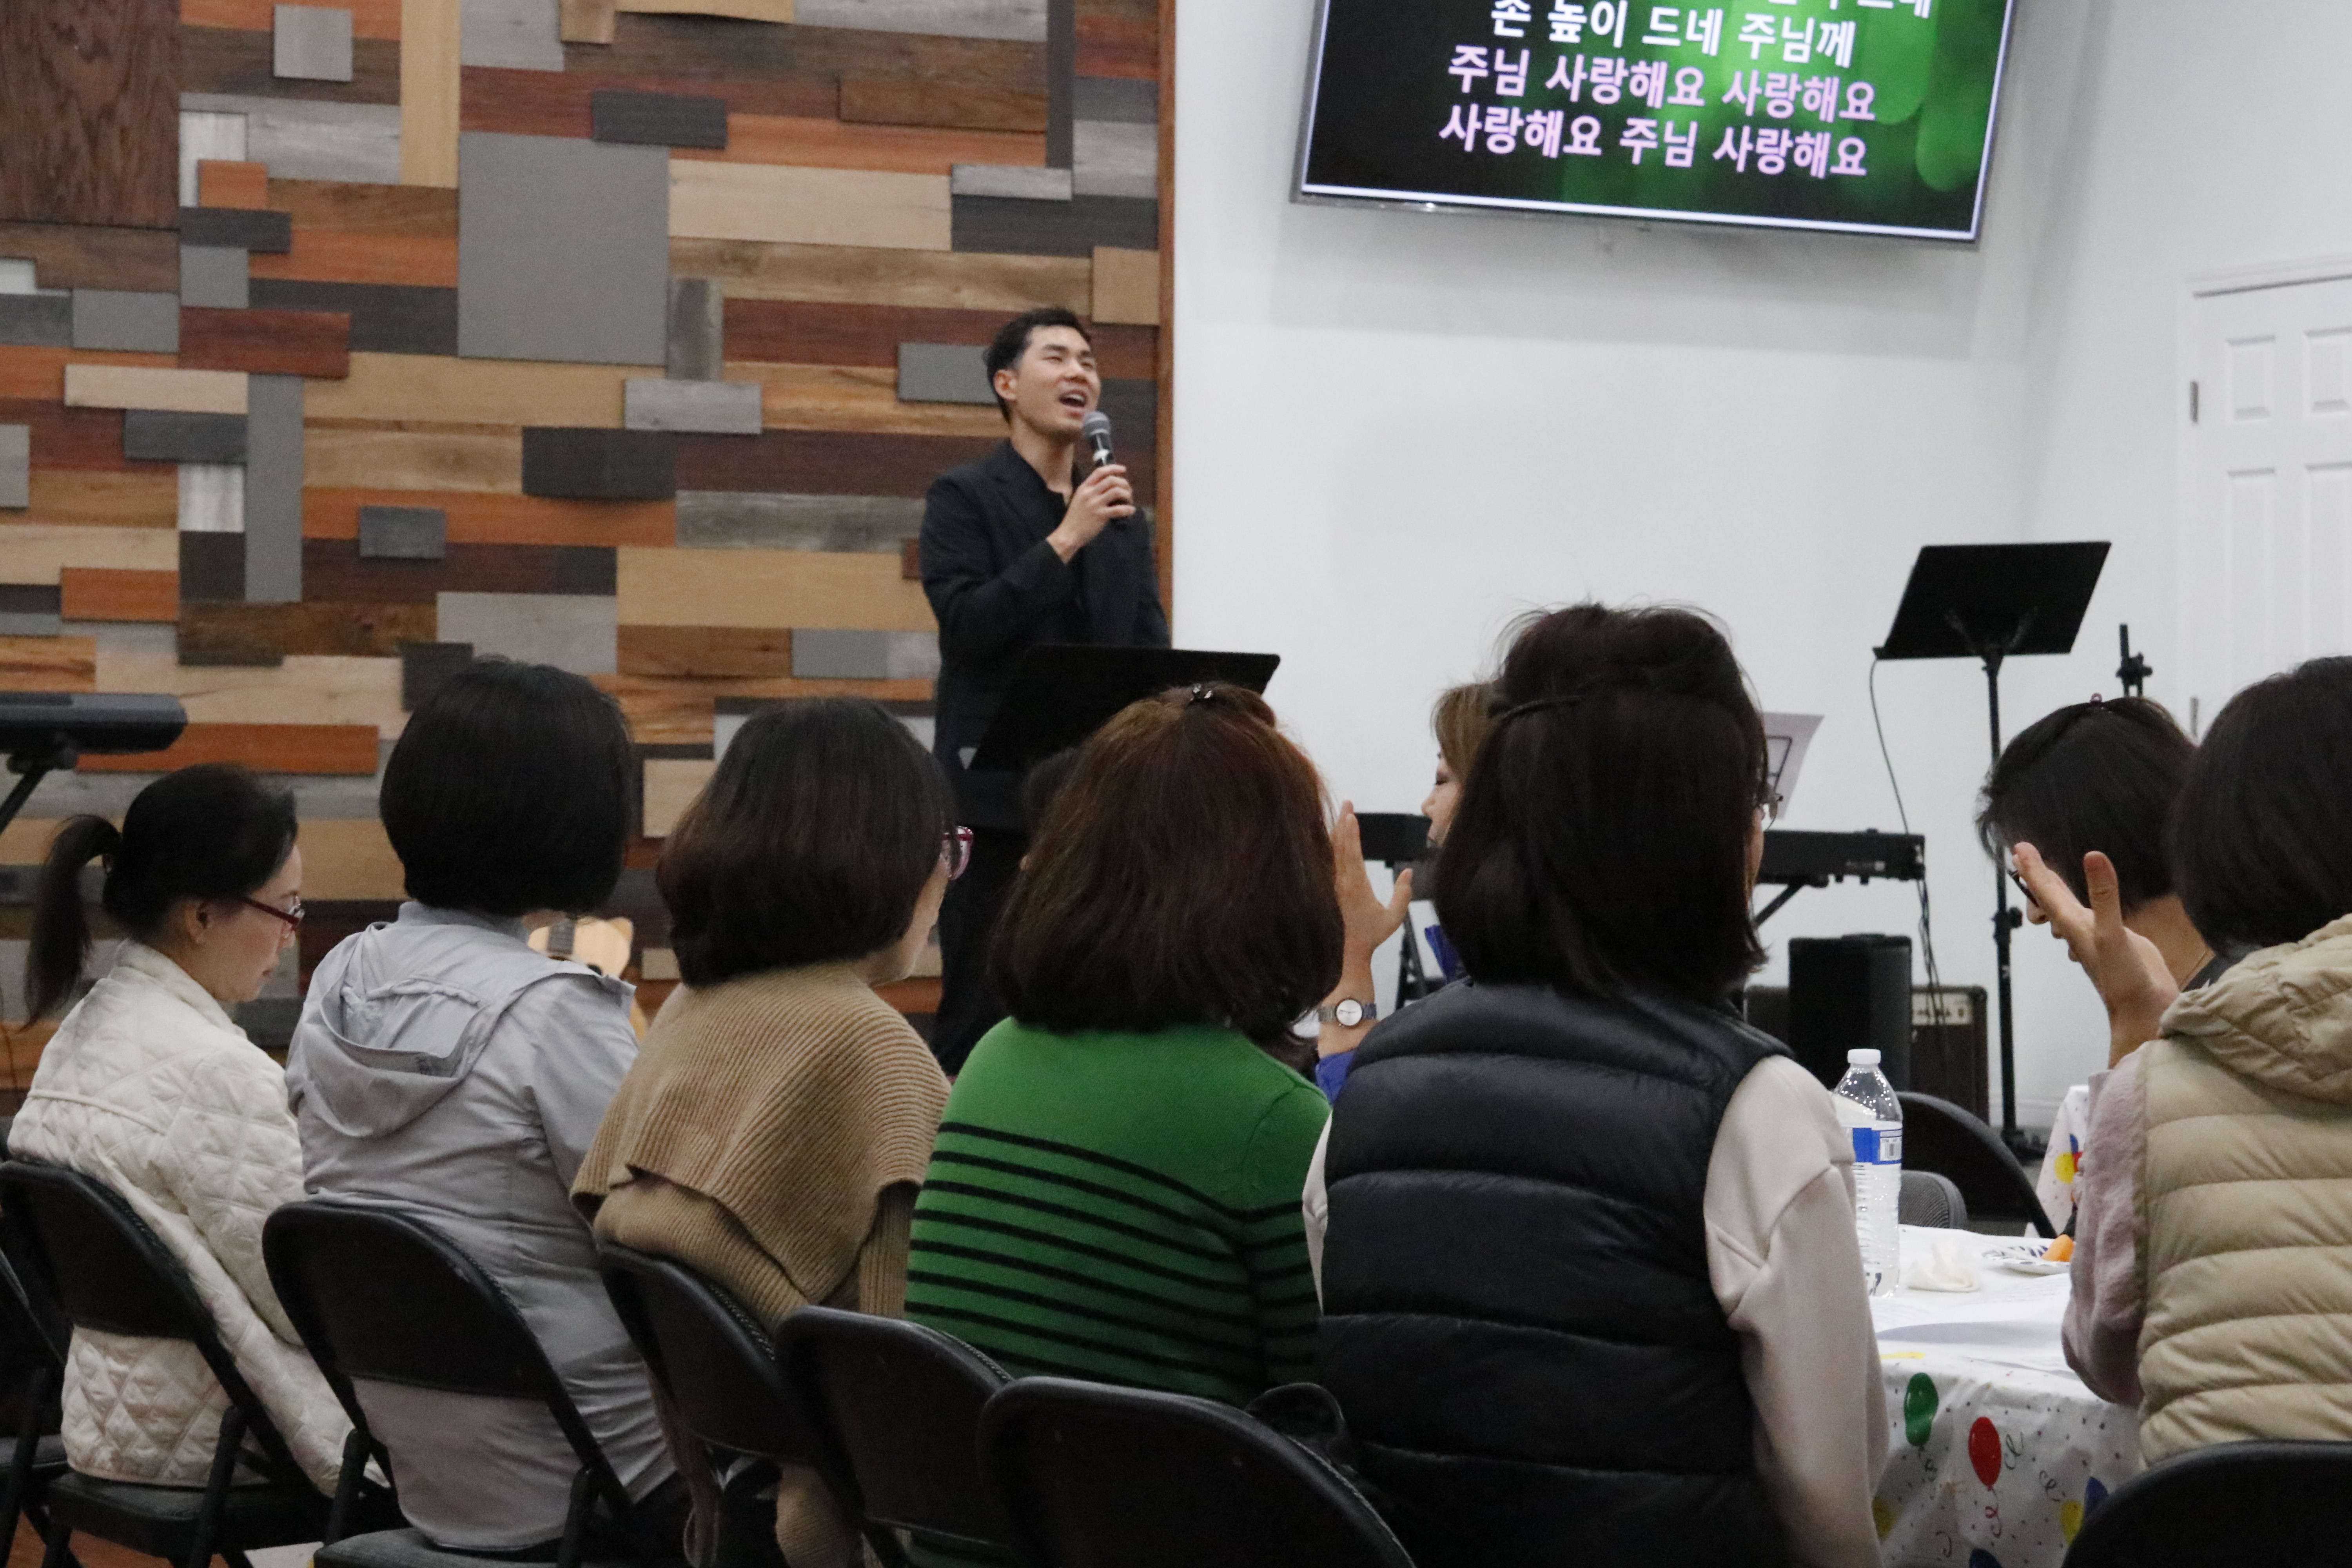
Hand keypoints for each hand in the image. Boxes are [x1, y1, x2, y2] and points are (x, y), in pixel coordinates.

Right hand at [1047, 463, 1133, 560]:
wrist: (1068, 534)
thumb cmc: (1075, 519)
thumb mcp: (1079, 500)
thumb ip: (1090, 492)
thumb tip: (1107, 488)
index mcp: (1084, 488)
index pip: (1099, 472)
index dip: (1113, 468)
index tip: (1123, 469)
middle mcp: (1089, 493)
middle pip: (1111, 480)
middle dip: (1124, 483)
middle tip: (1128, 491)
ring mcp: (1095, 504)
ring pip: (1116, 491)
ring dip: (1127, 494)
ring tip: (1129, 500)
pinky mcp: (1100, 515)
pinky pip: (1119, 509)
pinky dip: (1128, 509)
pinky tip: (1131, 511)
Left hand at [1332, 802, 1413, 962]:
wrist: (1351, 948)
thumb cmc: (1373, 933)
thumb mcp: (1394, 917)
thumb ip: (1402, 893)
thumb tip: (1407, 871)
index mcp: (1357, 886)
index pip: (1353, 854)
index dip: (1351, 834)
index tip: (1351, 815)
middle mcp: (1343, 881)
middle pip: (1341, 846)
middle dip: (1343, 822)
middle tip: (1346, 803)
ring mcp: (1336, 883)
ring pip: (1334, 851)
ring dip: (1337, 830)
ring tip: (1341, 812)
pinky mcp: (1334, 886)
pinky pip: (1331, 859)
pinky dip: (1332, 844)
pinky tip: (1333, 833)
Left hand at [2013, 842, 2178, 1065]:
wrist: (2144, 1012)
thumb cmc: (2122, 978)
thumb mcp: (2110, 933)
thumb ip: (2104, 895)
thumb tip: (2093, 855)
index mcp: (2074, 924)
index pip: (2047, 891)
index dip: (2033, 869)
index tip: (2018, 848)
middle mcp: (2080, 929)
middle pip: (2052, 899)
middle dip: (2037, 877)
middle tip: (2022, 855)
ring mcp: (2097, 936)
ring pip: (2068, 909)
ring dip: (2055, 893)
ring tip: (2045, 877)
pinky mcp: (2116, 943)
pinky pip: (2093, 917)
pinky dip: (2084, 905)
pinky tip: (2086, 907)